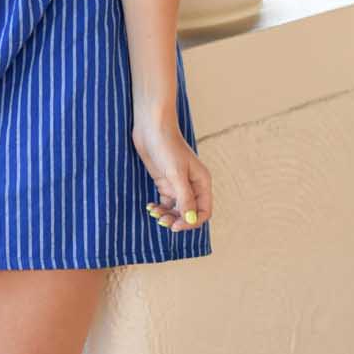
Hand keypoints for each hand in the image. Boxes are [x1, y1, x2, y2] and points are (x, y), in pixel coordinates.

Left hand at [131, 114, 210, 231]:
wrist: (151, 127)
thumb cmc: (167, 146)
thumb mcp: (176, 174)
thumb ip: (184, 198)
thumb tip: (191, 220)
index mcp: (201, 183)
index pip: (203, 211)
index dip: (192, 222)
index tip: (176, 226)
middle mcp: (192, 185)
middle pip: (189, 213)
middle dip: (177, 220)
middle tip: (161, 221)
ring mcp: (178, 184)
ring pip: (176, 209)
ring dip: (167, 215)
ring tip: (154, 213)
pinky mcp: (165, 181)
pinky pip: (165, 202)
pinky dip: (159, 207)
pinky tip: (150, 207)